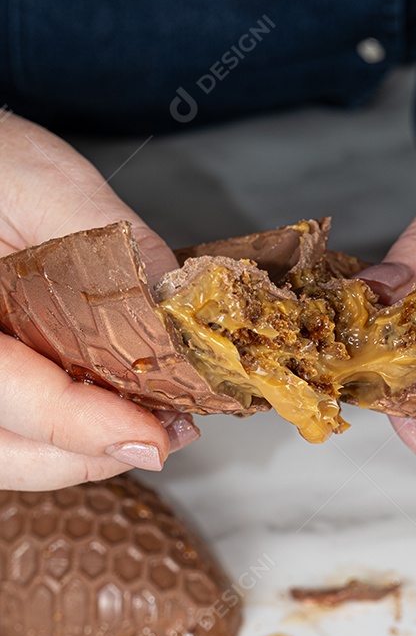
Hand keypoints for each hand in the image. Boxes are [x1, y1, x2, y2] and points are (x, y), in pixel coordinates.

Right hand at [0, 114, 199, 489]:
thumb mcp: (40, 180)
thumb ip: (109, 240)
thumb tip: (178, 304)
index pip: (8, 394)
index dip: (85, 426)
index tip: (152, 435)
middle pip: (10, 449)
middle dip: (93, 452)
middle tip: (166, 433)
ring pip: (14, 455)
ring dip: (85, 454)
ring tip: (149, 426)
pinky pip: (18, 437)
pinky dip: (69, 440)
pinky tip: (113, 414)